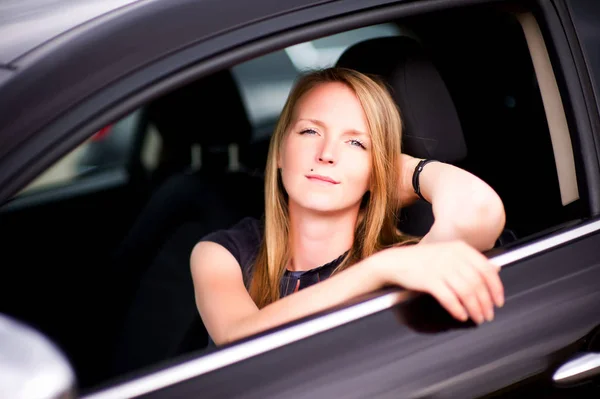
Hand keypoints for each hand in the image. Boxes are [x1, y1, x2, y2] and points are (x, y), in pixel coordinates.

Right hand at [371, 241, 503, 323]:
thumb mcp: (449, 254)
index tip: (499, 301)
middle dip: (486, 302)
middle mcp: (452, 256)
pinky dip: (457, 309)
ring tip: (478, 318)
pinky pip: (449, 297)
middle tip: (488, 314)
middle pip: (477, 283)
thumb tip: (496, 269)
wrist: (396, 262)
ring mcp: (440, 267)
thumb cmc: (422, 260)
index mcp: (460, 248)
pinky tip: (461, 315)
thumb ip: (472, 261)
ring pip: (466, 292)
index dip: (496, 287)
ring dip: (474, 308)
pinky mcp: (429, 279)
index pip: (486, 269)